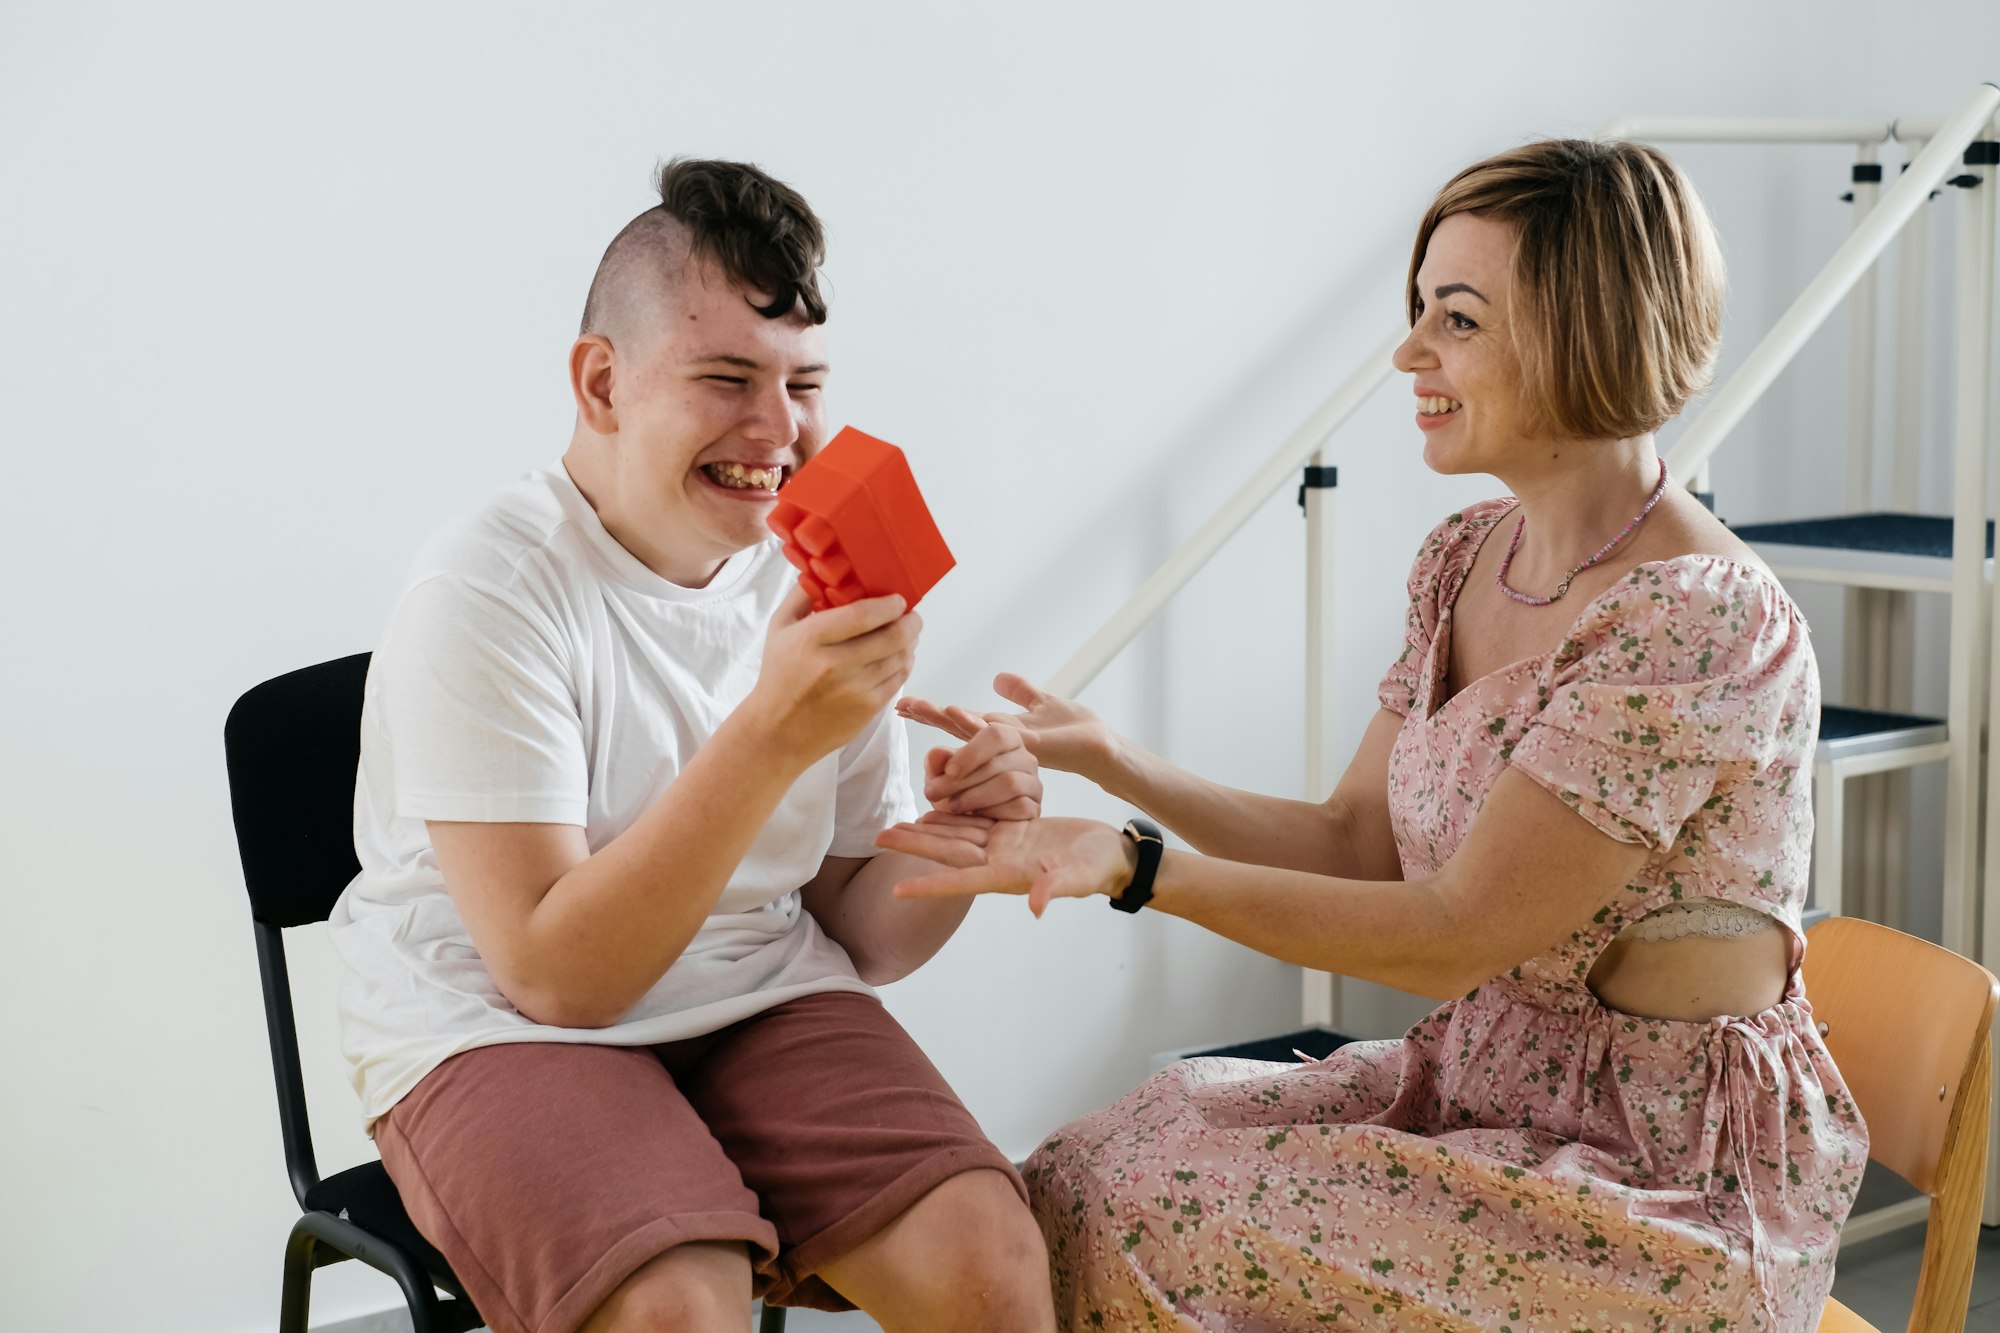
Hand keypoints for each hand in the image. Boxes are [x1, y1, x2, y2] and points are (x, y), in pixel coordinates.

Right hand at [745, 587, 920, 769]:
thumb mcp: (779, 629)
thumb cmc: (779, 676)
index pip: (864, 614)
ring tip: (907, 633)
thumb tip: (824, 569)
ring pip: (901, 658)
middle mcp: (835, 664)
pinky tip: (899, 656)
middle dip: (911, 622)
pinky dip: (905, 664)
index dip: (890, 605)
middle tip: (911, 615)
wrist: (777, 731)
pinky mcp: (867, 709)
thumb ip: (803, 596)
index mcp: (811, 639)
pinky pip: (899, 679)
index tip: (898, 599)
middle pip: (892, 636)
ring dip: (910, 642)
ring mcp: (855, 689)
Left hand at [876, 814, 1135, 916]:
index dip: (930, 885)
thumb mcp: (1079, 877)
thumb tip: (1036, 907)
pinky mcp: (1013, 830)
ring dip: (927, 830)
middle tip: (878, 838)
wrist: (1112, 853)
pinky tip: (932, 808)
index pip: (962, 880)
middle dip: (915, 846)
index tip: (896, 889)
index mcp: (1010, 874)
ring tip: (894, 825)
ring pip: (958, 835)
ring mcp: (1006, 845)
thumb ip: (1056, 889)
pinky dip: (953, 816)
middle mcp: (1001, 861)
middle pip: (950, 852)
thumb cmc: (1099, 867)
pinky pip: (976, 821)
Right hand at [897, 672, 1118, 783]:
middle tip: (897, 704)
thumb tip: (998, 676)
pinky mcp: (1027, 746)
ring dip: (941, 718)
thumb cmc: (1075, 731)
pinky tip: (953, 712)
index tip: (906, 702)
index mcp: (1000, 730)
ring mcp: (1011, 745)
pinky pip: (995, 735)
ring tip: (913, 705)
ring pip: (968, 732)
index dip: (933, 713)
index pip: (959, 720)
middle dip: (927, 716)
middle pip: (956, 728)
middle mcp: (1000, 741)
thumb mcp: (1043, 702)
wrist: (1102, 748)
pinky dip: (972, 724)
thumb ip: (1020, 691)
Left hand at [923, 720, 1041, 819]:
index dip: (971, 752)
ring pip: (1009, 784)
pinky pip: (1019, 807)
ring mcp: (1033, 783)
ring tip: (952, 806)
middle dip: (961, 781)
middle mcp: (1025, 757)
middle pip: (998, 764)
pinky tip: (975, 816)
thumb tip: (938, 754)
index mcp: (1005, 738)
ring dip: (975, 797)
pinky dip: (992, 812)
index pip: (995, 735)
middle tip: (933, 793)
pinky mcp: (1034, 807)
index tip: (948, 771)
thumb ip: (937, 762)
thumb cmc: (955, 789)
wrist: (967, 820)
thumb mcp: (940, 774)